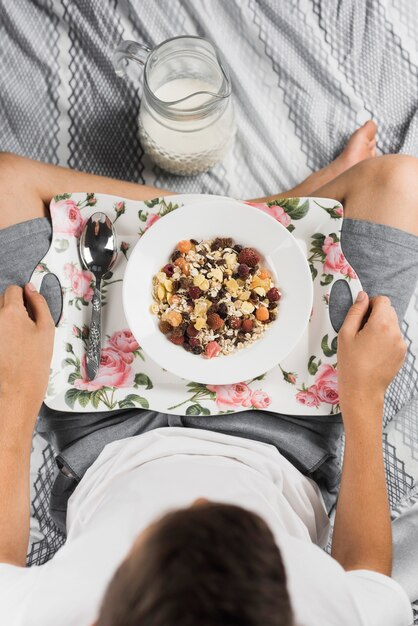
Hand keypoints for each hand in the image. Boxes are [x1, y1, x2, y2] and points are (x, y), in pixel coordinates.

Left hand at [0, 284, 54, 414]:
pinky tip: (7, 349)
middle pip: (2, 303)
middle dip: (12, 310)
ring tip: (15, 343)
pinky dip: (2, 336)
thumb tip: (31, 290)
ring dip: (5, 323)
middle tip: (25, 330)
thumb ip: (40, 304)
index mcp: (10, 312)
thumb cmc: (33, 363)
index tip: (29, 308)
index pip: (13, 290)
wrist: (17, 389)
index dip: (24, 298)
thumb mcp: (47, 329)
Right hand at [337, 291, 405, 421]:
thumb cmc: (351, 365)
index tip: (362, 313)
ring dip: (381, 327)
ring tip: (366, 344)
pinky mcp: (402, 353)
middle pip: (389, 311)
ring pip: (392, 324)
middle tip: (361, 330)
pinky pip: (394, 337)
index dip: (370, 304)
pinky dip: (385, 339)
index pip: (382, 300)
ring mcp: (401, 343)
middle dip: (376, 315)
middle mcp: (395, 332)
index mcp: (381, 324)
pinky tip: (373, 351)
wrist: (362, 390)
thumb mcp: (345, 334)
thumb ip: (355, 311)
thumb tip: (362, 297)